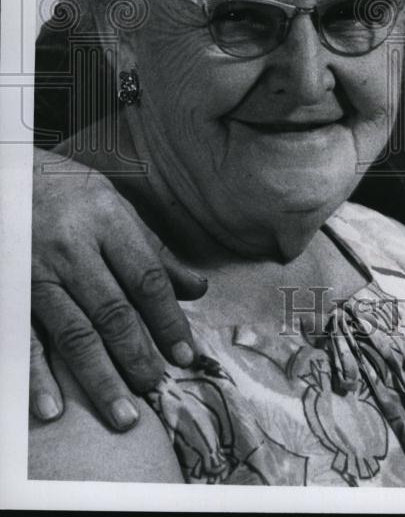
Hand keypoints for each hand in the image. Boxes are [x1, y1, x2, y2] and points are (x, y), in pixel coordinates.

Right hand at [30, 148, 206, 430]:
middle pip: (112, 311)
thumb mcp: (117, 209)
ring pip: (73, 333)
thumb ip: (154, 251)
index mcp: (107, 222)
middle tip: (157, 390)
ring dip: (99, 378)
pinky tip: (52, 408)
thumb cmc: (71, 195)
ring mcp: (36, 272)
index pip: (147, 279)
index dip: (169, 320)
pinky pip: (24, 340)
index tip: (186, 355)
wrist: (7, 179)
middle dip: (138, 356)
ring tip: (123, 413)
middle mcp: (73, 249)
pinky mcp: (9, 292)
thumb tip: (198, 289)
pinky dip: (39, 376)